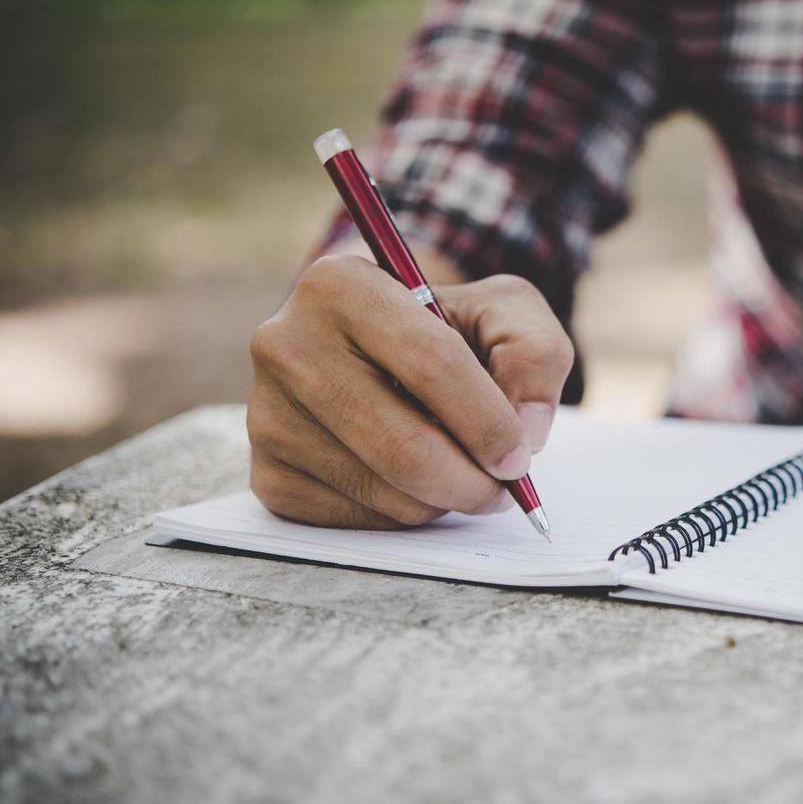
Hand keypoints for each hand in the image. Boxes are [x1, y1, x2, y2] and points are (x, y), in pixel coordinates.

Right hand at [247, 255, 573, 527]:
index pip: (431, 364)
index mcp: (341, 284)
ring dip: (443, 500)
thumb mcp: (504, 312)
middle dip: (472, 482)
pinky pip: (354, 519)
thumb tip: (525, 429)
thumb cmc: (446, 329)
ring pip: (384, 490)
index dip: (489, 421)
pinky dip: (402, 515)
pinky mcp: (267, 472)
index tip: (520, 455)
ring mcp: (267, 412)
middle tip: (503, 489)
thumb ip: (535, 353)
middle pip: (403, 446)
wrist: (377, 350)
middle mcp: (285, 344)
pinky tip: (411, 481)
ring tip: (460, 473)